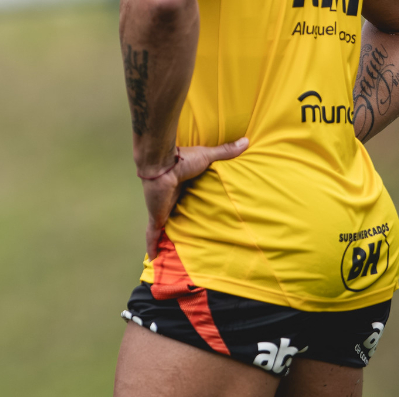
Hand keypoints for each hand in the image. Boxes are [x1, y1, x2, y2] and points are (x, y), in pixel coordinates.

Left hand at [140, 138, 248, 260]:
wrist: (161, 163)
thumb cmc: (182, 158)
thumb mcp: (207, 157)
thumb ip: (225, 152)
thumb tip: (246, 141)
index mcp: (181, 188)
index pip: (183, 200)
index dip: (186, 206)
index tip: (192, 214)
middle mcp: (169, 200)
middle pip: (172, 216)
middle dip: (175, 226)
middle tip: (183, 240)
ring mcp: (161, 209)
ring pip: (162, 228)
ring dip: (163, 239)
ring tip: (168, 254)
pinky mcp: (157, 216)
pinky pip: (153, 234)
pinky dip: (152, 245)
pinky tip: (153, 258)